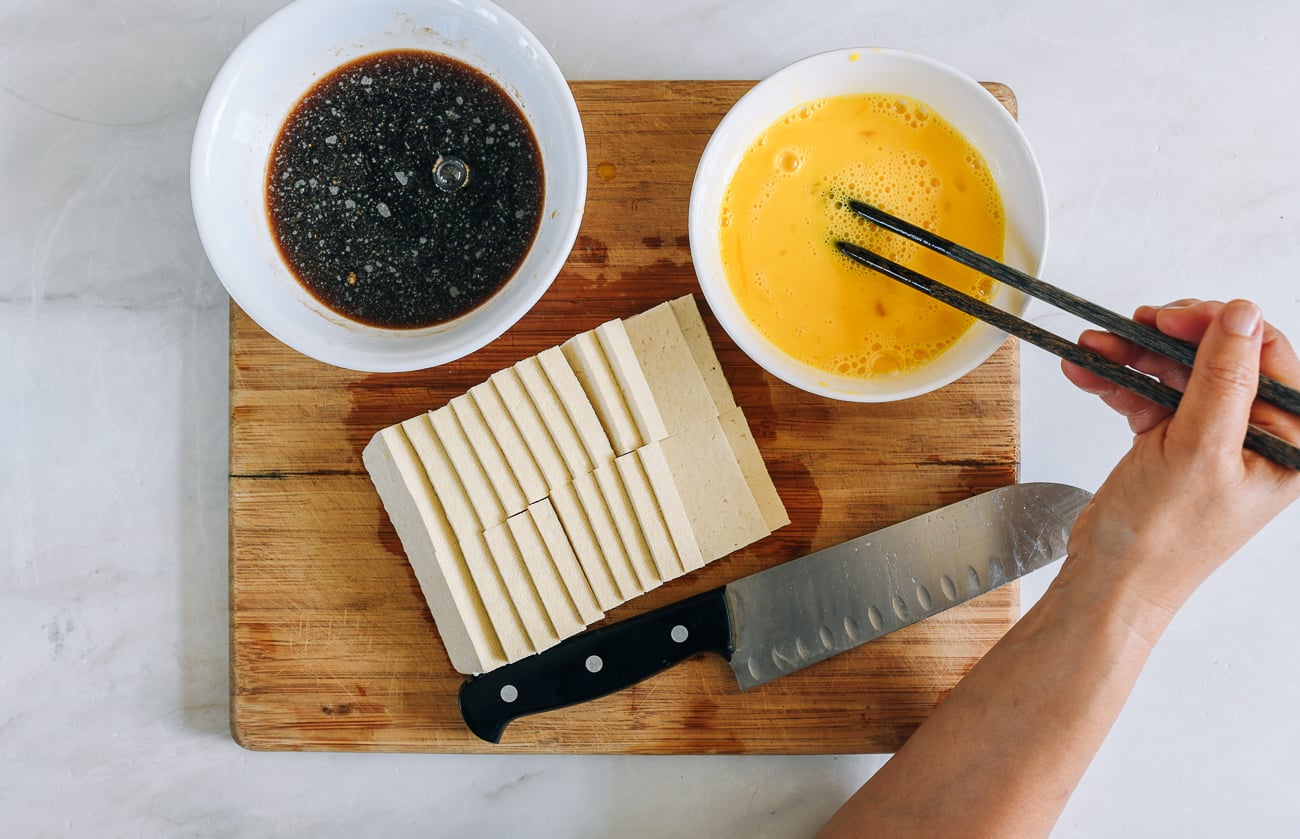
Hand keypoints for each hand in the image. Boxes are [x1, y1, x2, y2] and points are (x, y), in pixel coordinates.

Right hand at [1059, 299, 1299, 624]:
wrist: (1112, 582)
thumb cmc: (1162, 539)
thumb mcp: (1198, 449)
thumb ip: (1223, 378)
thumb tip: (1242, 315)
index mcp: (1286, 442)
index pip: (1267, 356)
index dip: (1219, 327)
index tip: (1172, 317)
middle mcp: (1256, 438)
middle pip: (1218, 359)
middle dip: (1167, 339)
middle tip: (1132, 326)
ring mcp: (1213, 441)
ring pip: (1177, 373)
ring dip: (1132, 356)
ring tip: (1095, 347)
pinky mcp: (1173, 445)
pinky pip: (1149, 396)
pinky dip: (1118, 382)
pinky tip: (1088, 372)